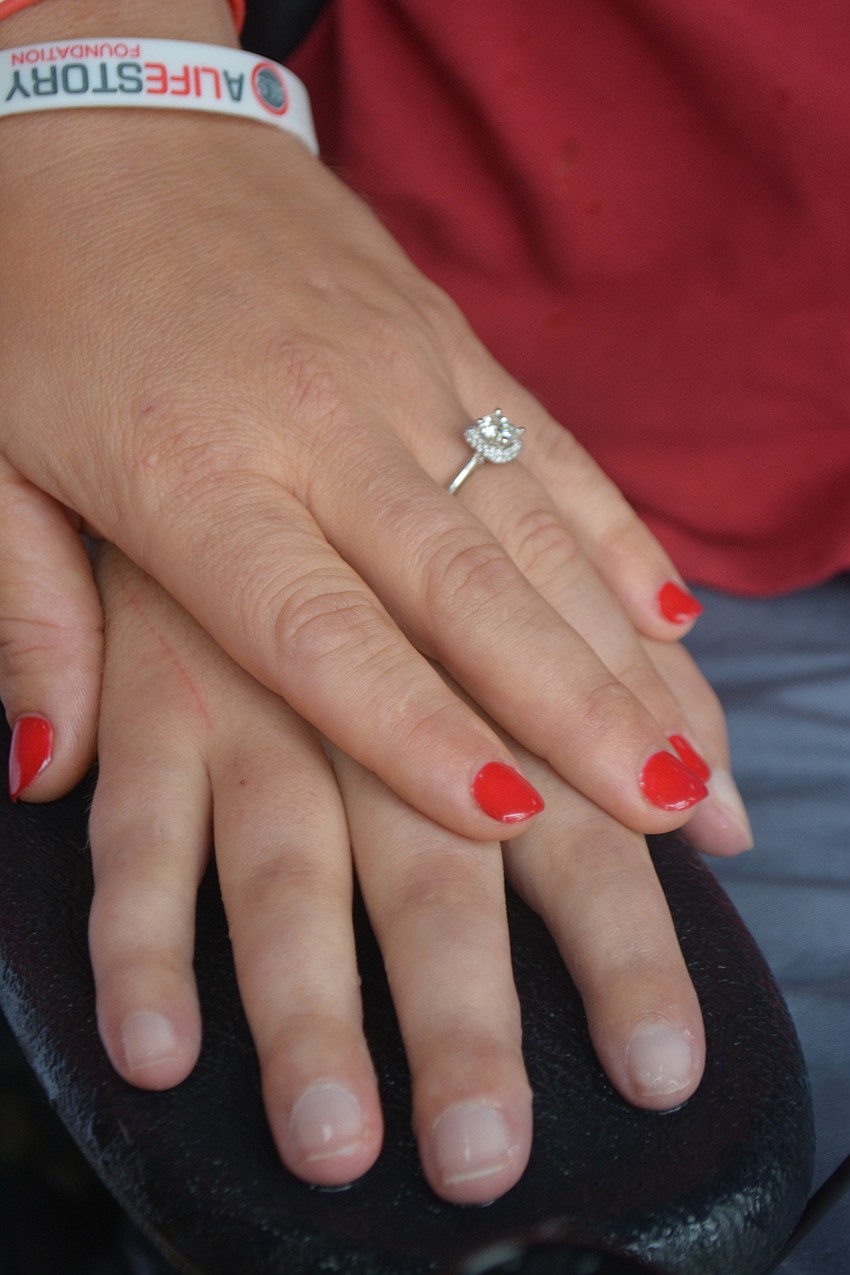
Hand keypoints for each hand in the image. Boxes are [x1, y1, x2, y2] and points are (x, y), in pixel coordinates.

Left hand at [0, 52, 722, 842]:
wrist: (108, 117)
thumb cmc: (33, 298)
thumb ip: (26, 616)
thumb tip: (44, 767)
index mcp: (194, 474)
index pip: (323, 635)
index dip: (418, 730)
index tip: (507, 818)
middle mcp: (320, 426)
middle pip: (467, 594)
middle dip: (572, 712)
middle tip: (656, 811)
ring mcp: (402, 373)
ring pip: (534, 532)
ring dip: (617, 649)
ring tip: (683, 750)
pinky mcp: (444, 337)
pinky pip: (551, 450)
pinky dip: (616, 539)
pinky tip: (672, 617)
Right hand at [82, 546, 714, 1203]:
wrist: (209, 375)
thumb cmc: (379, 486)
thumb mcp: (516, 541)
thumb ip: (626, 667)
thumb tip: (721, 808)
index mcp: (475, 645)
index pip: (574, 808)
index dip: (621, 939)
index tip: (659, 1063)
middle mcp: (369, 679)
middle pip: (436, 864)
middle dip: (472, 1008)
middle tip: (504, 1140)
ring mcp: (248, 689)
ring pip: (286, 862)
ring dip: (310, 1003)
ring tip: (334, 1134)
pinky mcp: (145, 693)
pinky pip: (136, 829)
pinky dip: (142, 932)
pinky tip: (159, 1046)